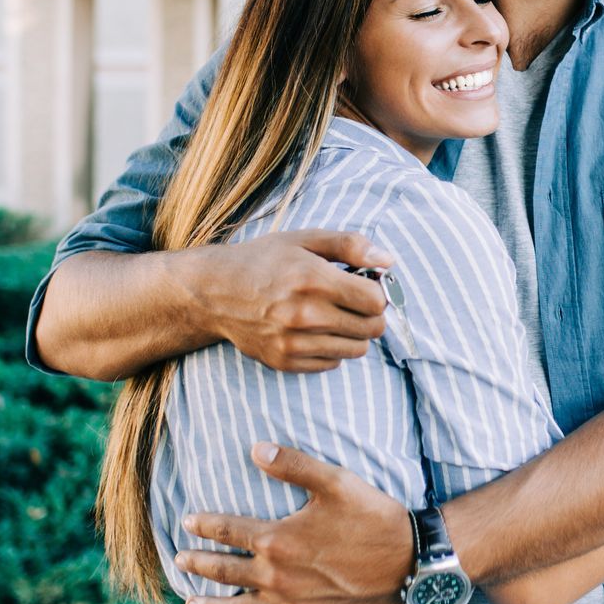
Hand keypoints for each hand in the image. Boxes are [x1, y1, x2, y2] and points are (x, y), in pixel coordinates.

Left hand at [177, 443, 415, 603]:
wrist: (412, 562)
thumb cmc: (374, 518)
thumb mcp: (335, 481)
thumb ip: (292, 464)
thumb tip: (255, 448)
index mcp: (278, 540)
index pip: (228, 532)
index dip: (204, 526)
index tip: (186, 522)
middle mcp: (277, 578)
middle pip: (224, 573)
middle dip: (198, 565)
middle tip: (179, 560)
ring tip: (190, 603)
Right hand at [189, 229, 391, 372]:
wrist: (214, 292)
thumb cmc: (263, 261)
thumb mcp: (305, 240)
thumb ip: (350, 245)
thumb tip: (388, 260)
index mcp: (313, 279)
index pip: (375, 301)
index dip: (379, 292)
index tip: (368, 285)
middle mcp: (304, 315)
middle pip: (371, 329)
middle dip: (371, 314)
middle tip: (355, 301)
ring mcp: (293, 342)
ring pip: (355, 349)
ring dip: (354, 333)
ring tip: (336, 314)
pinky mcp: (285, 361)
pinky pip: (332, 363)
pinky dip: (332, 348)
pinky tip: (317, 329)